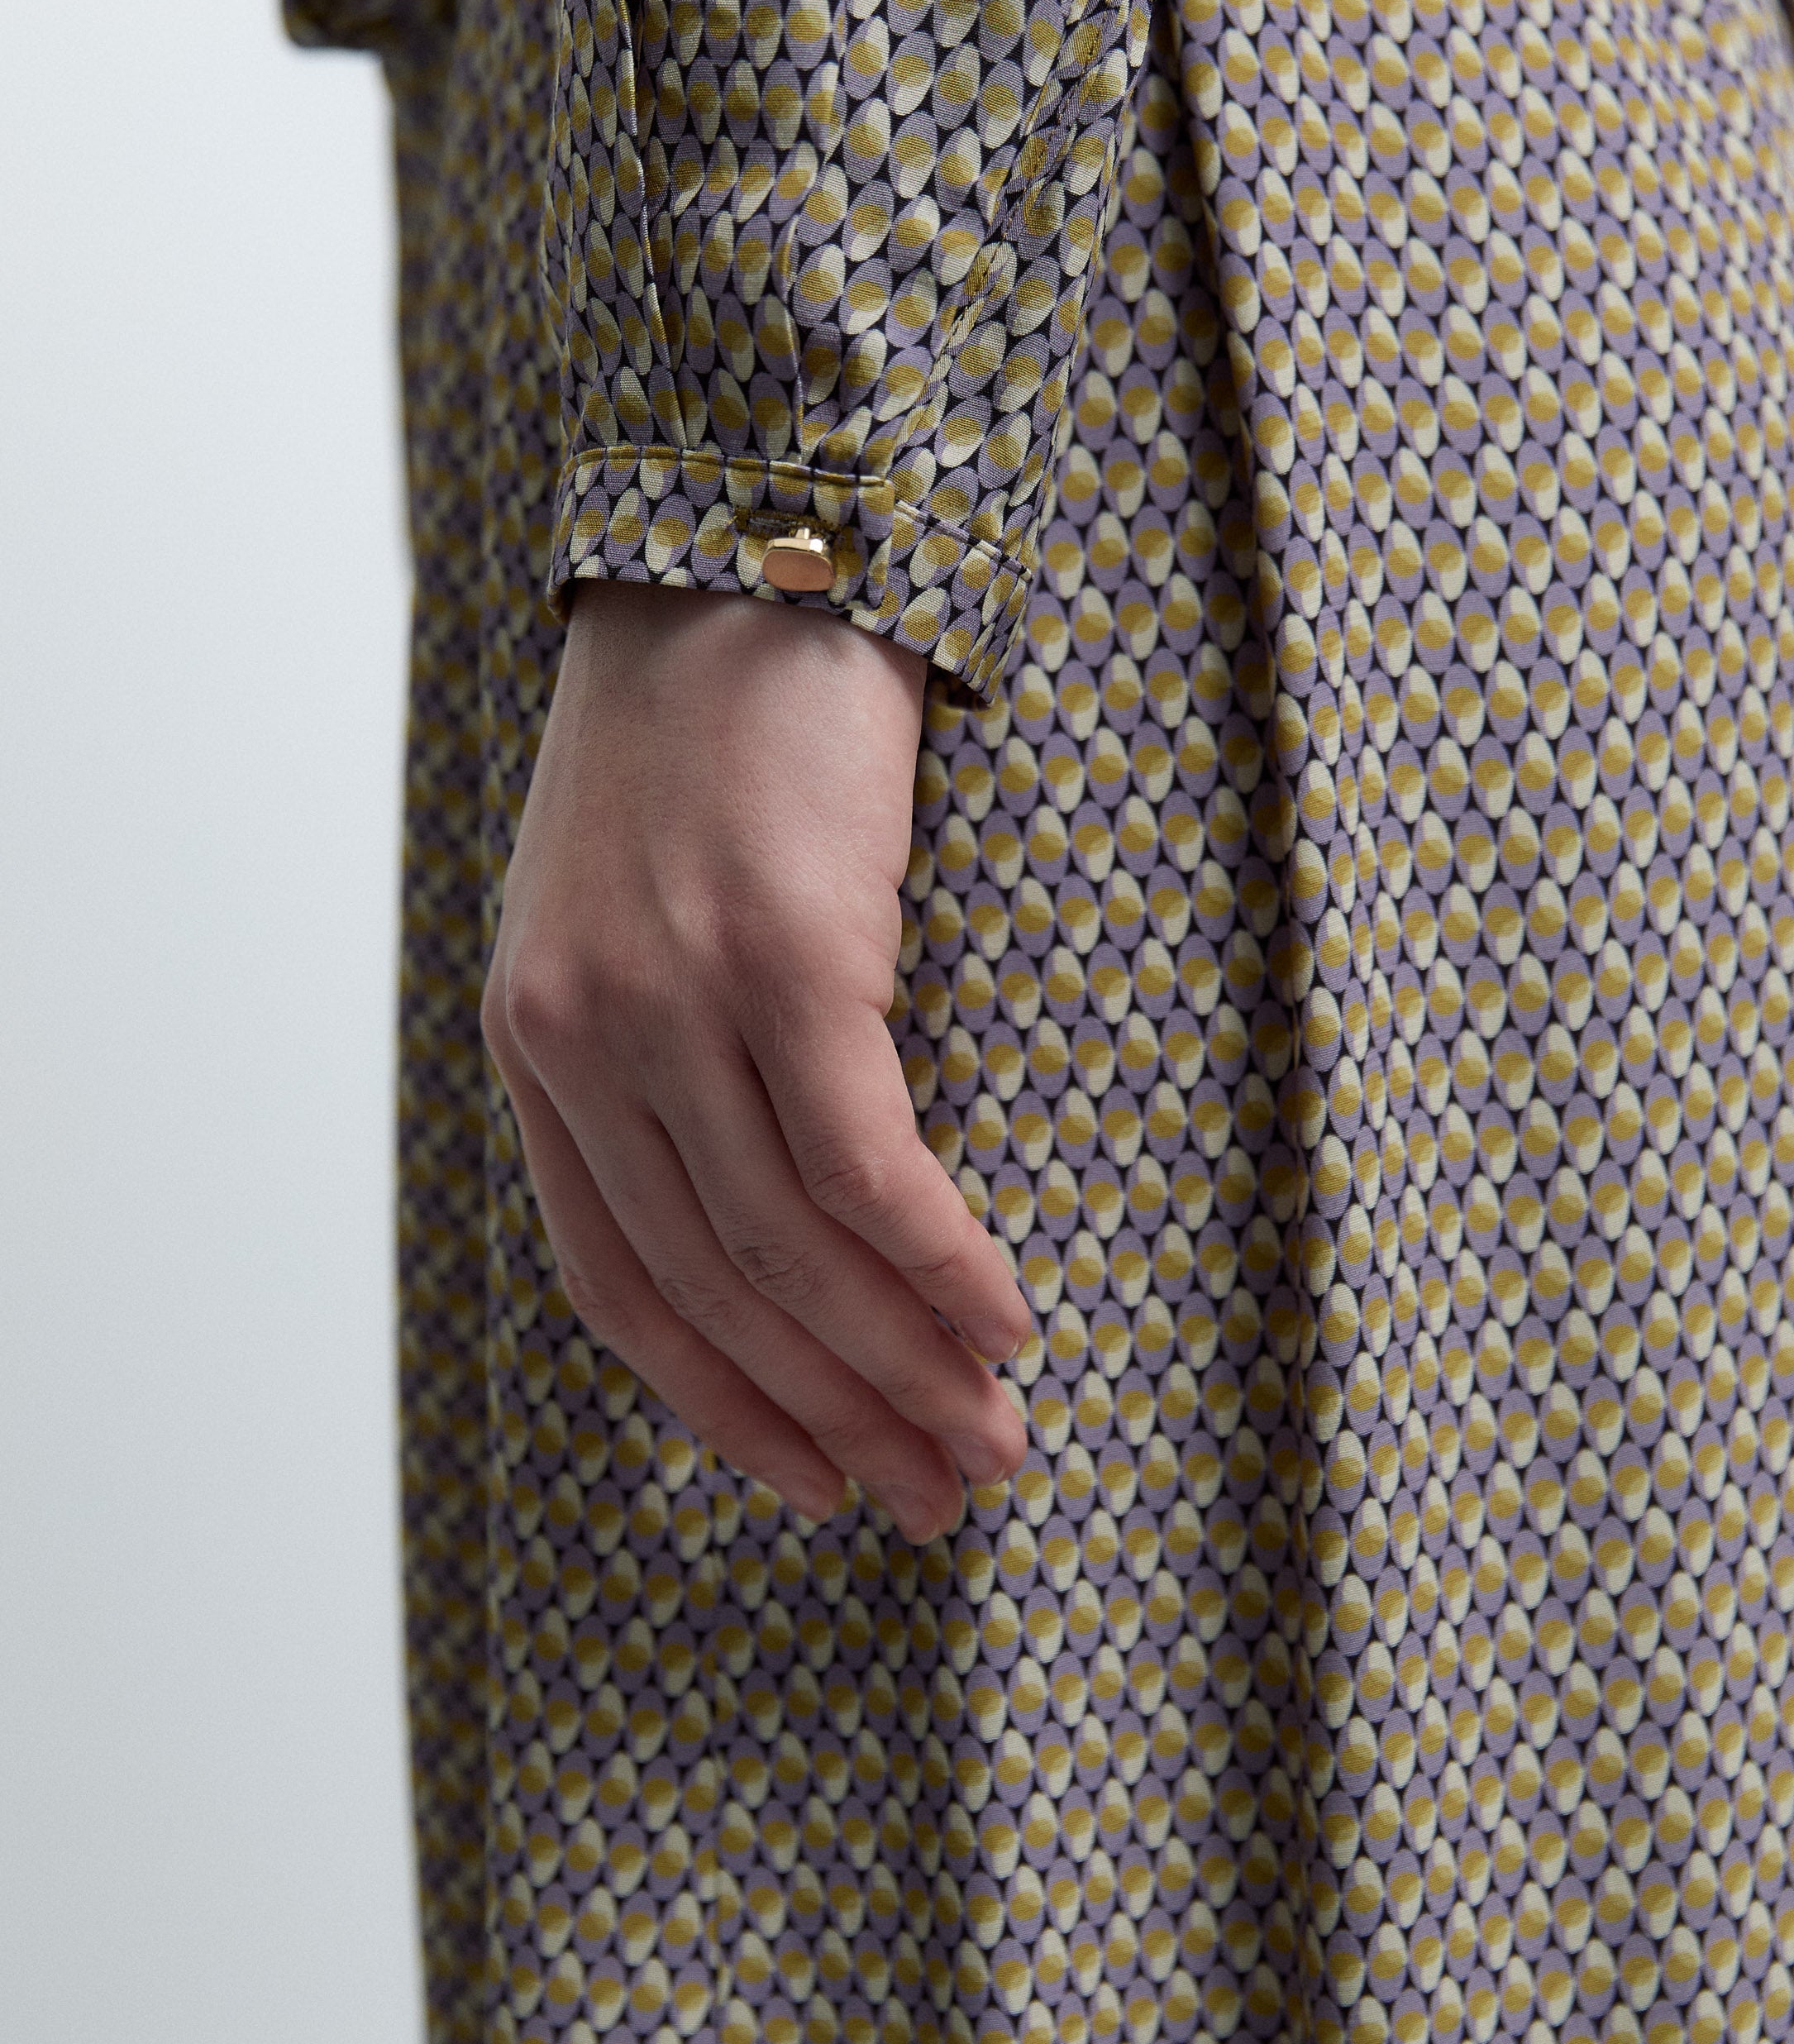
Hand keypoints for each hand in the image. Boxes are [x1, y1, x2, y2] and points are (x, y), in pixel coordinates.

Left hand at [481, 581, 1032, 1539]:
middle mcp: (584, 1036)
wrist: (748, 547)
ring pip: (788, 1251)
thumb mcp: (646, 903)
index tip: (815, 1486)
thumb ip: (671, 1050)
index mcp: (540, 1039)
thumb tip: (789, 1215)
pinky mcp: (786, 952)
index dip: (721, 1409)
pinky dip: (937, 1263)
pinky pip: (866, 1163)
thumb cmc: (717, 728)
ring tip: (994, 1441)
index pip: (614, 1284)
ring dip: (903, 1368)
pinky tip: (1003, 1320)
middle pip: (709, 1291)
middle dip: (834, 1417)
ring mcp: (677, 996)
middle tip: (941, 1497)